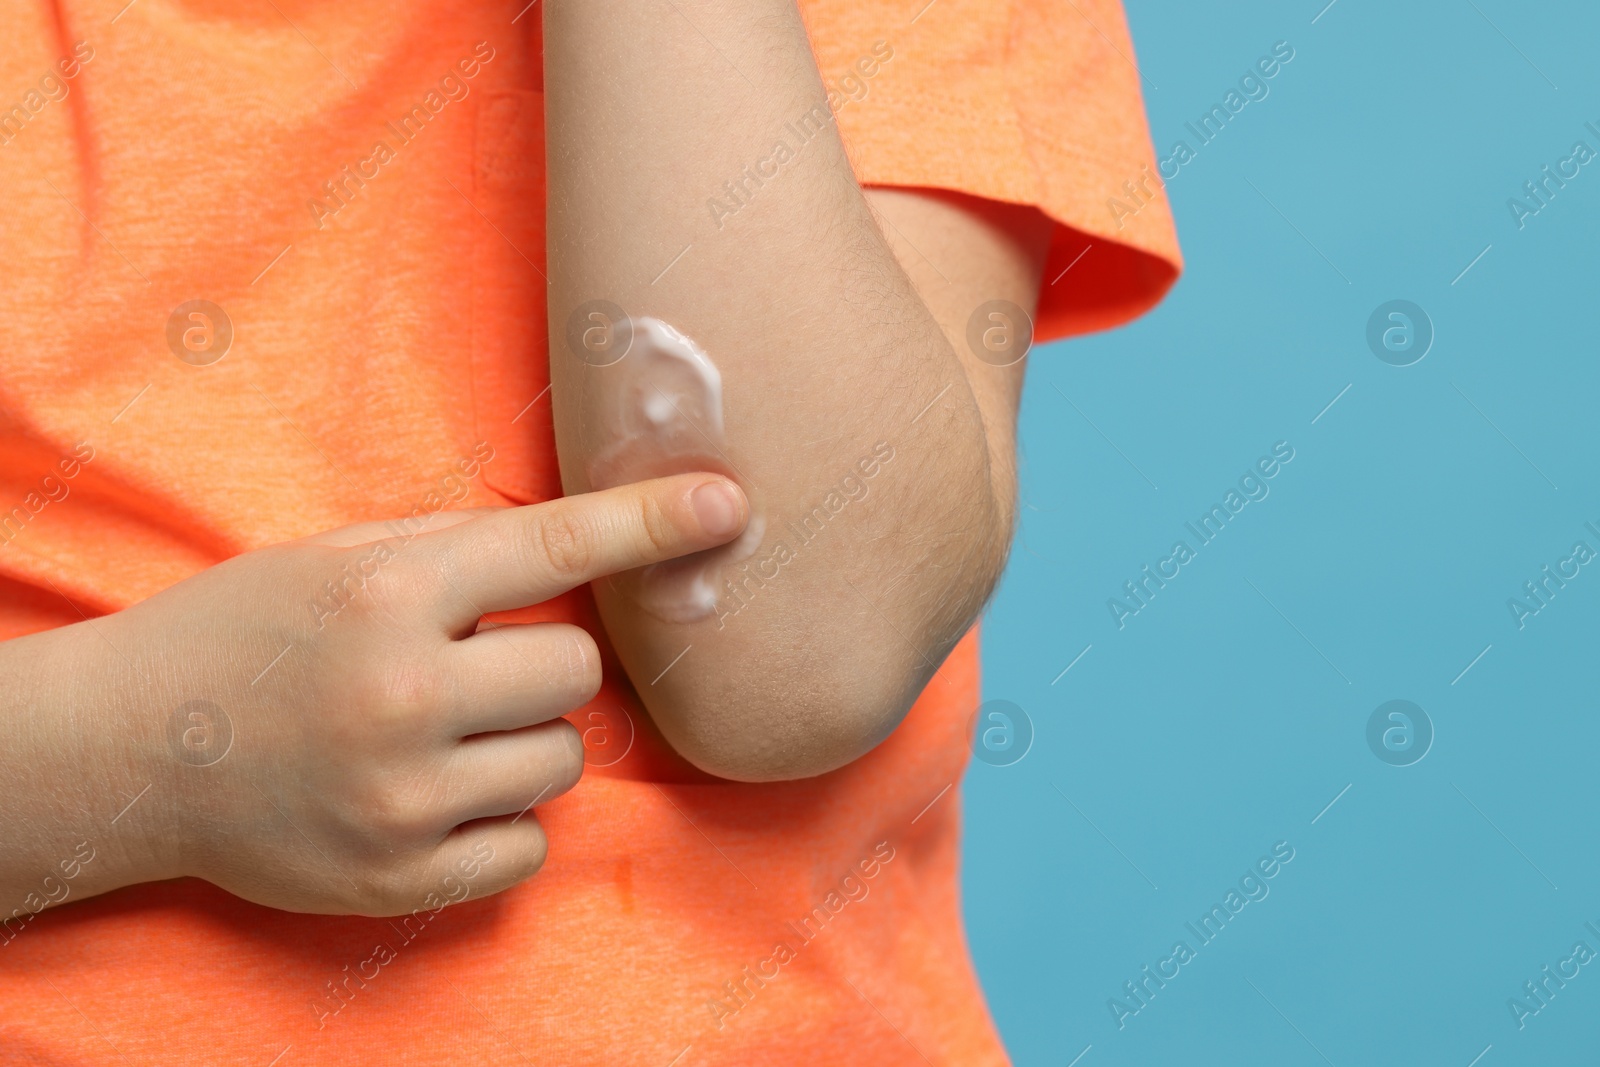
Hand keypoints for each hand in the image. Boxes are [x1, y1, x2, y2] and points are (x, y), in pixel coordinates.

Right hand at [92, 473, 746, 915]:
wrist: (128, 753)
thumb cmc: (244, 636)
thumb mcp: (334, 560)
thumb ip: (454, 550)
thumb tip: (583, 544)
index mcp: (387, 596)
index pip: (554, 546)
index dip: (652, 522)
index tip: (728, 505)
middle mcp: (401, 694)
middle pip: (579, 669)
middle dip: (545, 664)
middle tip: (475, 668)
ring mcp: (402, 797)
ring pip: (566, 759)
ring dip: (529, 741)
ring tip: (448, 733)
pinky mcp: (399, 878)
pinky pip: (531, 844)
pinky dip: (503, 819)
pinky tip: (439, 795)